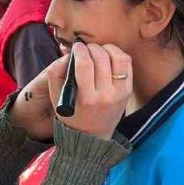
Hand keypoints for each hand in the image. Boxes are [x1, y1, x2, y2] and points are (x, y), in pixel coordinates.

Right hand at [11, 42, 132, 139]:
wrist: (92, 137)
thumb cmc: (72, 115)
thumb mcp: (56, 98)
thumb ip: (56, 74)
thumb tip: (68, 54)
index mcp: (87, 99)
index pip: (85, 65)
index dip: (80, 51)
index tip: (76, 47)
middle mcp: (106, 96)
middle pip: (102, 59)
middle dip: (92, 48)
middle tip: (86, 49)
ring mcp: (120, 94)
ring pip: (119, 58)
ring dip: (107, 48)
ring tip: (99, 51)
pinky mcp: (128, 91)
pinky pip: (127, 64)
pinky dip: (118, 55)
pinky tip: (108, 57)